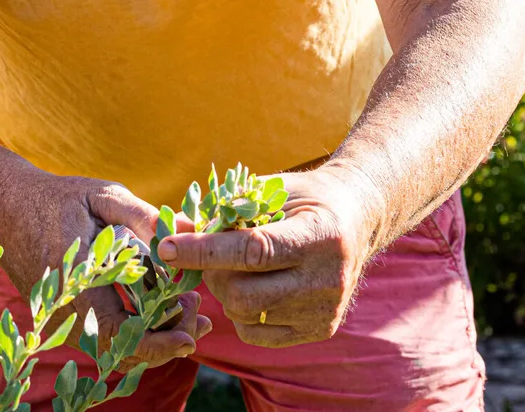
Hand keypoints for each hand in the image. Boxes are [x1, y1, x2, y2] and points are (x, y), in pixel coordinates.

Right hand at [0, 173, 209, 370]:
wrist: (7, 208)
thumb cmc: (59, 199)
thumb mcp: (102, 197)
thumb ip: (145, 216)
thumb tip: (190, 229)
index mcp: (75, 278)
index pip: (116, 331)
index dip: (155, 343)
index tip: (188, 336)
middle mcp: (64, 308)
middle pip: (120, 349)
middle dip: (164, 342)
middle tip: (198, 315)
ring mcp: (60, 319)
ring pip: (113, 349)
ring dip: (152, 338)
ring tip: (186, 312)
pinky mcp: (61, 319)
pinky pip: (102, 339)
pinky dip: (133, 333)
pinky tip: (159, 312)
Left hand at [154, 164, 380, 345]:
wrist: (357, 219)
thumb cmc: (305, 198)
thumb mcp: (269, 190)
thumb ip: (225, 209)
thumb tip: (174, 226)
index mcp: (319, 235)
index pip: (251, 251)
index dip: (203, 251)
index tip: (166, 248)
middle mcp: (327, 279)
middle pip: (243, 293)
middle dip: (211, 274)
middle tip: (208, 256)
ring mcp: (325, 310)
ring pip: (246, 315)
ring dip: (224, 293)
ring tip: (233, 269)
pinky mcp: (320, 329)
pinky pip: (258, 334)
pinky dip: (240, 314)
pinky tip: (250, 288)